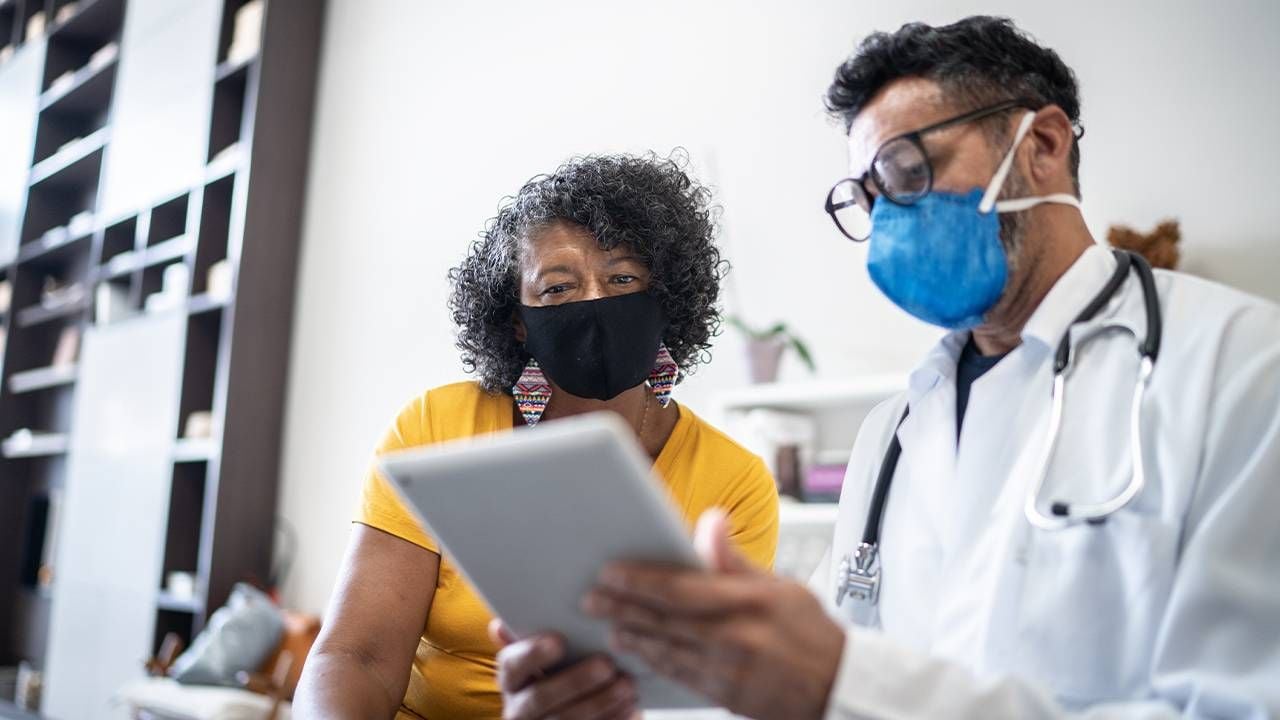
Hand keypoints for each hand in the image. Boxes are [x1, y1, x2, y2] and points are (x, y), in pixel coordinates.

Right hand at [488, 620, 639, 719]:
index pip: (512, 667)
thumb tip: (502, 622)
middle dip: (575, 681)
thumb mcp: (541, 655)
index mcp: (511, 681)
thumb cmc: (558, 673)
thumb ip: (530, 636)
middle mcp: (520, 710)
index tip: (559, 641)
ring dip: (600, 702)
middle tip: (606, 664)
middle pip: (541, 697)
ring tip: (627, 684)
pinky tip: (632, 707)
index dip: (532, 655)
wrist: (567, 713)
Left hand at [582, 509, 845, 719]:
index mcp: (749, 602)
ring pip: (665, 651)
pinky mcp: (725, 696)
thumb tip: (711, 520)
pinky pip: (679, 677)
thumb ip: (736, 559)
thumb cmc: (813, 632)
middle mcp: (735, 637)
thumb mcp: (782, 587)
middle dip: (621, 608)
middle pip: (663, 620)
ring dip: (631, 637)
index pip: (680, 588)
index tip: (611, 572)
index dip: (639, 580)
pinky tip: (638, 654)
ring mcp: (728, 671)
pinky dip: (654, 663)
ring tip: (608, 626)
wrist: (840, 688)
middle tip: (591, 598)